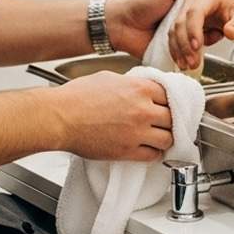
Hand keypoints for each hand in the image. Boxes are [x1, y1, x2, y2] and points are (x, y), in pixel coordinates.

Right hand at [54, 71, 174, 160]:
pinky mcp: (128, 151)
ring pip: (168, 138)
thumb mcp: (110, 78)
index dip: (167, 100)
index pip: (170, 95)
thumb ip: (131, 84)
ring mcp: (137, 132)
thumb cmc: (78, 96)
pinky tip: (149, 148)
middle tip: (163, 121)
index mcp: (140, 88)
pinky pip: (154, 155)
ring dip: (165, 137)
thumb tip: (140, 89)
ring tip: (158, 136)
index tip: (165, 105)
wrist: (61, 117)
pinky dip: (155, 153)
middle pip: (173, 117)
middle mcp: (143, 110)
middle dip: (168, 119)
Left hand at [106, 0, 210, 58]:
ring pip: (197, 45)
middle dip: (207, 37)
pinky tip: (189, 59)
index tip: (220, 22)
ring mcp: (180, 37)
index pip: (209, 12)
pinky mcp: (173, 51)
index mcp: (186, 6)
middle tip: (203, 39)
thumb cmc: (140, 3)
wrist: (120, 26)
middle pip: (206, 30)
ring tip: (194, 53)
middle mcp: (186, 21)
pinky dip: (188, 58)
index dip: (215, 18)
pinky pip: (184, 56)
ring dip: (197, 51)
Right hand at [168, 0, 233, 70]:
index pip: (195, 12)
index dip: (193, 30)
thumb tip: (230, 32)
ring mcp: (184, 10)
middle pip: (181, 22)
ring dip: (179, 50)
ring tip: (188, 65)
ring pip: (174, 30)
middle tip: (193, 62)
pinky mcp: (182, 22)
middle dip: (185, 45)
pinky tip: (182, 61)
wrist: (232, 8)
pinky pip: (174, 36)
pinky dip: (177, 50)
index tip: (197, 46)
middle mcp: (192, 0)